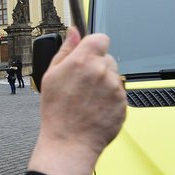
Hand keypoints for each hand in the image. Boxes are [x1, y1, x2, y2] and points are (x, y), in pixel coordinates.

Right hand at [28, 28, 126, 174]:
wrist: (69, 142)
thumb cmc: (57, 112)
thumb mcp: (51, 76)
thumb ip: (65, 50)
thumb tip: (73, 32)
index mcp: (83, 60)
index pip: (100, 38)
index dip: (93, 46)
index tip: (88, 55)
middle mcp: (102, 71)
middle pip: (107, 58)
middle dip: (97, 66)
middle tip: (82, 84)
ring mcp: (115, 88)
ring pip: (114, 77)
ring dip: (104, 84)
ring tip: (87, 100)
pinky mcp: (124, 103)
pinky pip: (119, 94)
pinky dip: (110, 99)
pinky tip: (95, 109)